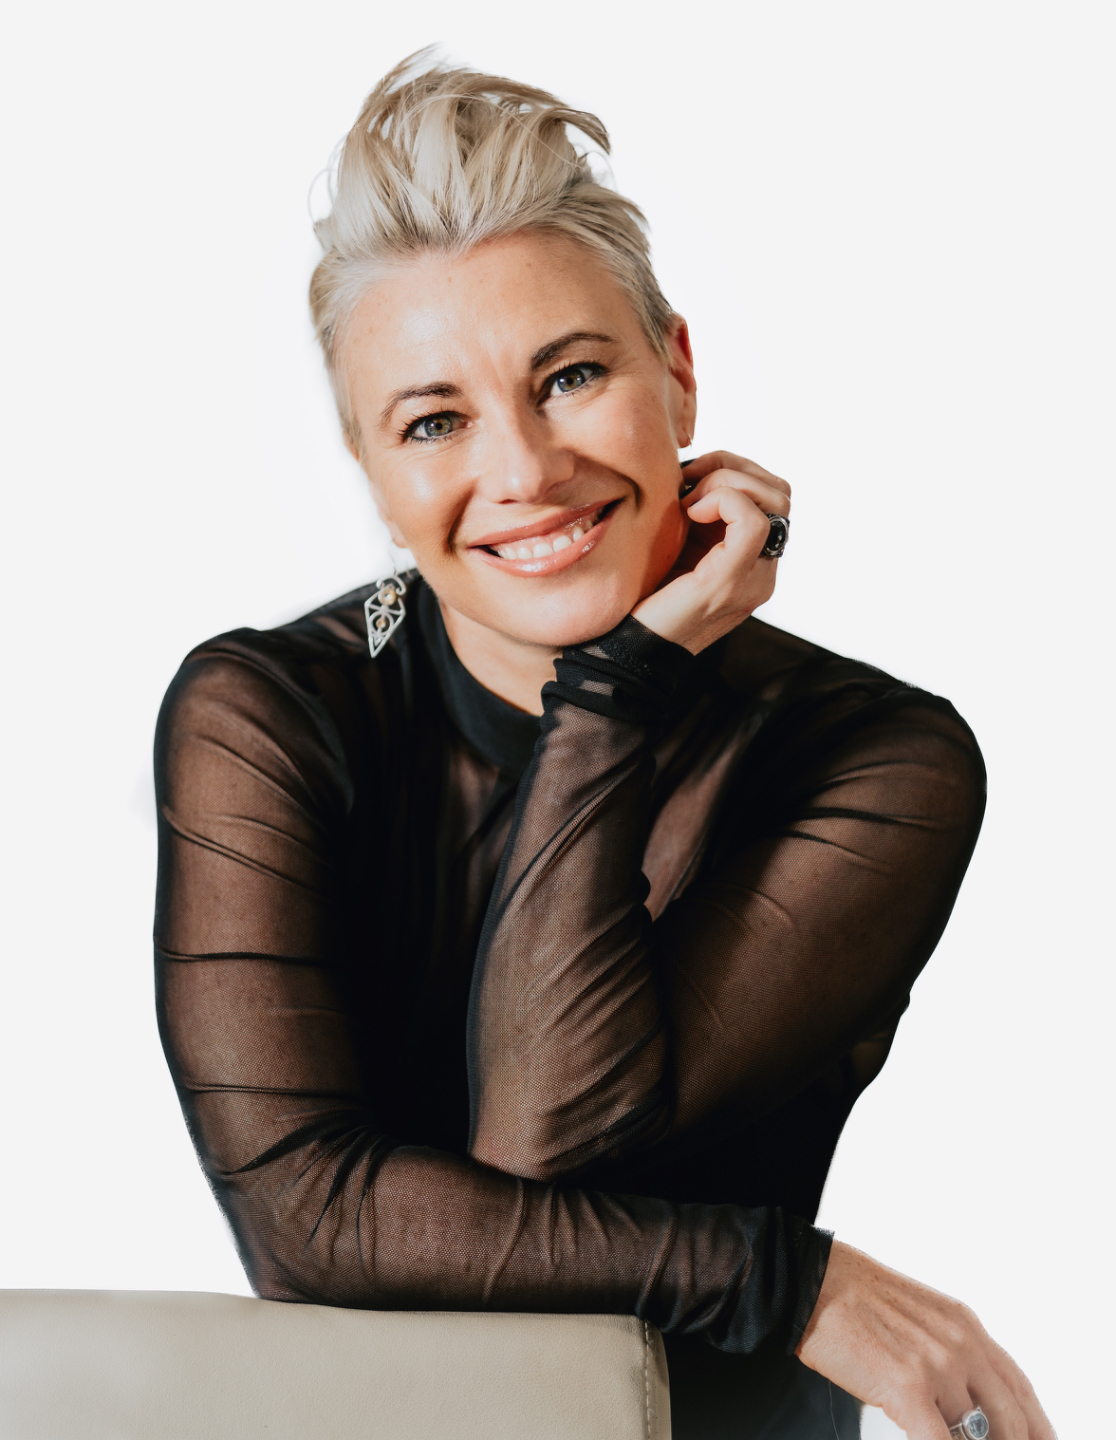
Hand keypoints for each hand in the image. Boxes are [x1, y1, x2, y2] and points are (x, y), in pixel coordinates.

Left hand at [632, 451, 790, 653]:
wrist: (626, 650)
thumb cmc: (642, 596)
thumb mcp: (676, 544)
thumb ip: (696, 514)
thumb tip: (692, 467)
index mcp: (751, 563)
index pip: (772, 496)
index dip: (733, 470)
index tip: (688, 479)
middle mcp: (762, 572)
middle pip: (780, 492)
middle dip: (734, 469)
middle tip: (689, 484)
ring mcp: (752, 580)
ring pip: (775, 499)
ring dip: (728, 481)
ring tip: (688, 502)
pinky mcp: (730, 583)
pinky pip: (752, 521)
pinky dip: (723, 500)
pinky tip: (690, 513)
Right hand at [797, 1242, 1055, 1439]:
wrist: (809, 1280)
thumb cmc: (851, 1298)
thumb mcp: (917, 1317)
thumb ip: (947, 1355)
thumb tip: (962, 1406)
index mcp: (966, 1326)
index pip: (1020, 1389)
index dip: (1037, 1428)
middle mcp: (961, 1345)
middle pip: (1011, 1421)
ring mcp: (937, 1367)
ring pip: (979, 1438)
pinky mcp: (907, 1388)